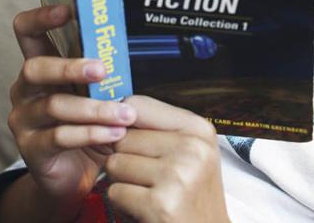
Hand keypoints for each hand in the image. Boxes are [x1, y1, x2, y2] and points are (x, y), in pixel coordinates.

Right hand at [7, 5, 137, 215]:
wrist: (74, 174)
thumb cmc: (88, 121)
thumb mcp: (93, 90)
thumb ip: (101, 69)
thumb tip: (129, 40)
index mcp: (41, 66)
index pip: (27, 32)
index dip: (41, 17)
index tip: (68, 10)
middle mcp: (26, 90)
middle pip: (35, 68)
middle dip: (70, 67)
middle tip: (103, 70)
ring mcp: (25, 119)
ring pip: (55, 105)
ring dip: (95, 108)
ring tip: (125, 114)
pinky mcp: (31, 149)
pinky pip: (61, 136)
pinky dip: (92, 133)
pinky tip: (114, 133)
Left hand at [106, 95, 229, 222]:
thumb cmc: (193, 195)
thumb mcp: (190, 153)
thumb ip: (159, 129)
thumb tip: (116, 110)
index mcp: (198, 128)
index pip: (138, 105)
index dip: (124, 123)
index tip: (129, 138)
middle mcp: (191, 147)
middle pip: (123, 136)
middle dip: (125, 158)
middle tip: (146, 177)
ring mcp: (177, 174)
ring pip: (115, 163)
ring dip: (121, 181)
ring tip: (146, 192)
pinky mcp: (161, 204)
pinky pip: (115, 191)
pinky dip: (122, 204)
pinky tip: (143, 209)